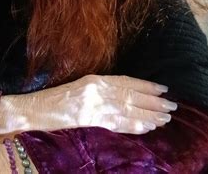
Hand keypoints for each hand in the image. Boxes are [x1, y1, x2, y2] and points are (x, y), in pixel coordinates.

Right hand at [0, 75, 177, 135]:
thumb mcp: (79, 86)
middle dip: (153, 102)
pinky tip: (147, 128)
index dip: (145, 86)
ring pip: (128, 110)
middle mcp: (96, 91)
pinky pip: (118, 124)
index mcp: (94, 79)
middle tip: (171, 106)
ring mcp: (94, 106)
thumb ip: (99, 88)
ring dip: (149, 115)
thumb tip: (124, 95)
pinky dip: (135, 126)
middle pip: (131, 96)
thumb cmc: (55, 98)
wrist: (36, 110)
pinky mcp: (91, 120)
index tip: (162, 89)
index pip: (126, 82)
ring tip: (165, 117)